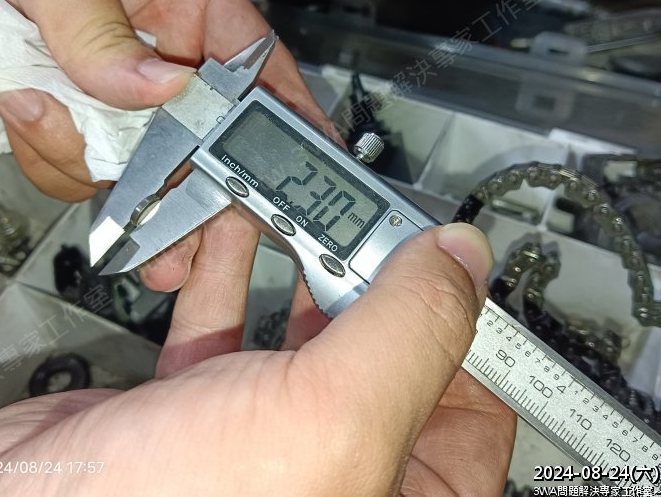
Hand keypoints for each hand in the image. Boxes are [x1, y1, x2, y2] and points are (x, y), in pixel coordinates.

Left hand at [0, 0, 336, 370]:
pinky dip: (46, 157)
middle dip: (195, 209)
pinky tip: (18, 112)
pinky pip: (76, 167)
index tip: (302, 192)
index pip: (259, 72)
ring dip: (91, 171)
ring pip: (135, 171)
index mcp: (191, 4)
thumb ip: (98, 25)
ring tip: (34, 114)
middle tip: (181, 265)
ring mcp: (120, 93)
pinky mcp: (75, 114)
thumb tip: (162, 93)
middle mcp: (168, 58)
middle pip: (208, 147)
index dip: (288, 131)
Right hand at [0, 224, 515, 495]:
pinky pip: (225, 315)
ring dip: (297, 250)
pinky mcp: (189, 398)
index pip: (471, 397)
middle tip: (364, 201)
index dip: (464, 320)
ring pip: (299, 320)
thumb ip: (409, 329)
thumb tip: (462, 259)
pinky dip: (228, 261)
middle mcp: (330, 458)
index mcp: (395, 484)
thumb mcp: (329, 418)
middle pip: (382, 342)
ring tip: (301, 193)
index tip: (445, 251)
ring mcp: (258, 429)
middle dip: (369, 262)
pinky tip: (231, 219)